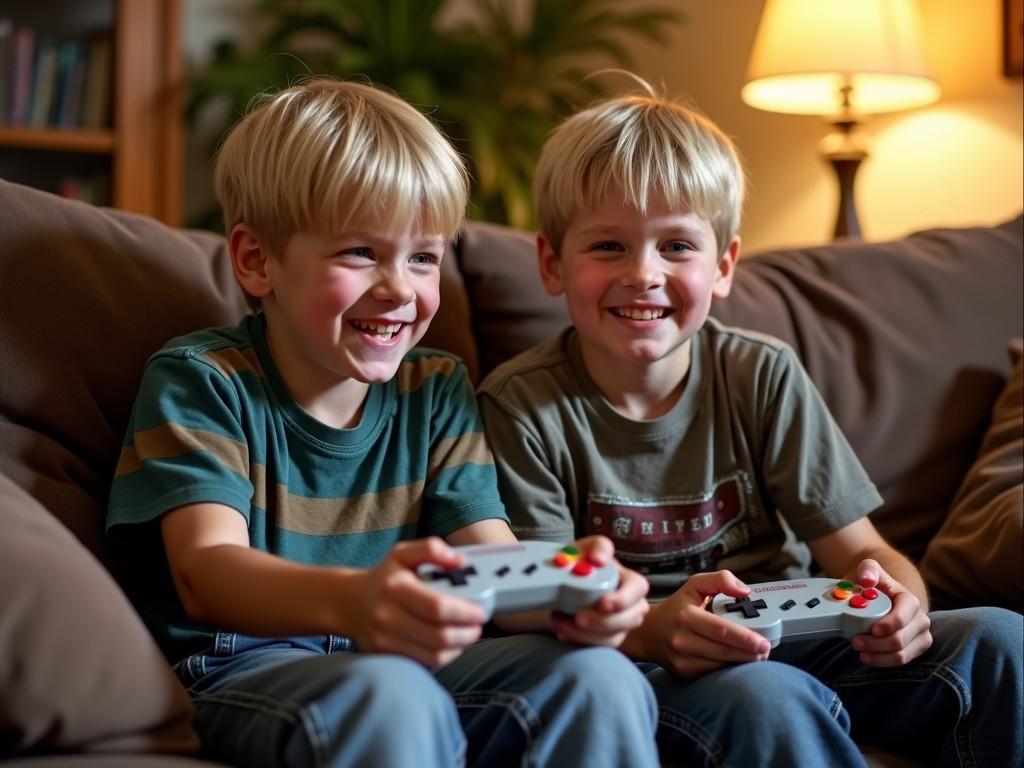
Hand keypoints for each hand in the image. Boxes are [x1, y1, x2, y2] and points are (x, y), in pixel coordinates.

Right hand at [347, 537, 486, 667]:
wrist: (349, 603)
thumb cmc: (384, 576)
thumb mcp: (403, 553)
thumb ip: (432, 549)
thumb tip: (460, 562)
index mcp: (395, 588)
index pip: (436, 607)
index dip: (464, 612)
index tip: (480, 611)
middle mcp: (387, 616)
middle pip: (438, 636)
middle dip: (466, 634)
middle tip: (478, 626)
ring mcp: (384, 640)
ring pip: (433, 655)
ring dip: (458, 647)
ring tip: (468, 635)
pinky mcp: (385, 656)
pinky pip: (423, 663)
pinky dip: (443, 657)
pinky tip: (450, 645)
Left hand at [550, 536, 649, 646]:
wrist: (564, 585)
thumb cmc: (580, 564)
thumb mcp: (586, 548)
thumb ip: (597, 546)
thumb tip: (600, 559)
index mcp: (629, 581)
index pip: (638, 589)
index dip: (623, 599)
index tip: (602, 604)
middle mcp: (631, 605)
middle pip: (630, 619)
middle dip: (603, 622)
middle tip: (578, 618)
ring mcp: (621, 625)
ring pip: (613, 637)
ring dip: (586, 634)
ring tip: (560, 622)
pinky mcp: (607, 639)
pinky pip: (598, 647)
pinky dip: (579, 641)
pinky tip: (562, 630)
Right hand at [630, 570, 770, 678]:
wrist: (648, 632)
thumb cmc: (675, 608)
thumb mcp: (694, 585)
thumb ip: (719, 580)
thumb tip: (744, 591)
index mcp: (686, 616)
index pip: (721, 630)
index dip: (745, 638)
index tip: (763, 642)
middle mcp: (682, 639)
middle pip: (724, 651)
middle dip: (749, 653)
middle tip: (765, 650)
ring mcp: (682, 659)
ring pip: (720, 665)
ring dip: (741, 663)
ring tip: (755, 656)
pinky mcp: (684, 673)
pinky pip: (713, 673)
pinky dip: (727, 669)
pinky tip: (735, 661)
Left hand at [850, 559, 931, 666]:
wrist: (885, 595)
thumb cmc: (876, 584)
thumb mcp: (870, 569)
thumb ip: (868, 569)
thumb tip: (867, 580)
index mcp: (910, 601)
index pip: (901, 618)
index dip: (887, 626)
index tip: (871, 630)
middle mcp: (920, 619)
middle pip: (900, 640)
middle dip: (876, 644)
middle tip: (856, 642)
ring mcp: (921, 636)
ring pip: (901, 654)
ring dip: (878, 656)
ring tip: (860, 651)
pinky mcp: (917, 649)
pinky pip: (901, 661)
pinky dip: (883, 662)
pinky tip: (868, 657)